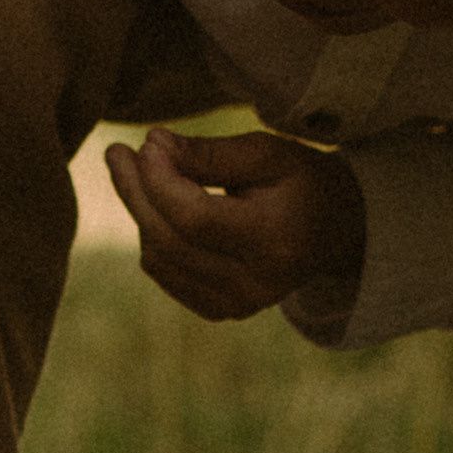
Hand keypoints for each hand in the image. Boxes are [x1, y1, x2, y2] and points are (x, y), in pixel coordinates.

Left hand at [104, 128, 364, 322]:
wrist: (335, 231)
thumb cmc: (301, 182)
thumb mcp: (268, 154)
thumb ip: (211, 153)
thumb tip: (152, 146)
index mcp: (276, 242)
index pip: (195, 218)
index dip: (160, 180)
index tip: (145, 142)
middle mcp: (255, 284)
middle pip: (169, 240)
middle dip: (136, 192)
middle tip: (118, 153)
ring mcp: (236, 305)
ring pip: (159, 257)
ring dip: (142, 211)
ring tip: (143, 172)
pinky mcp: (219, 310)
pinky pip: (163, 272)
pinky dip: (153, 236)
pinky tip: (160, 207)